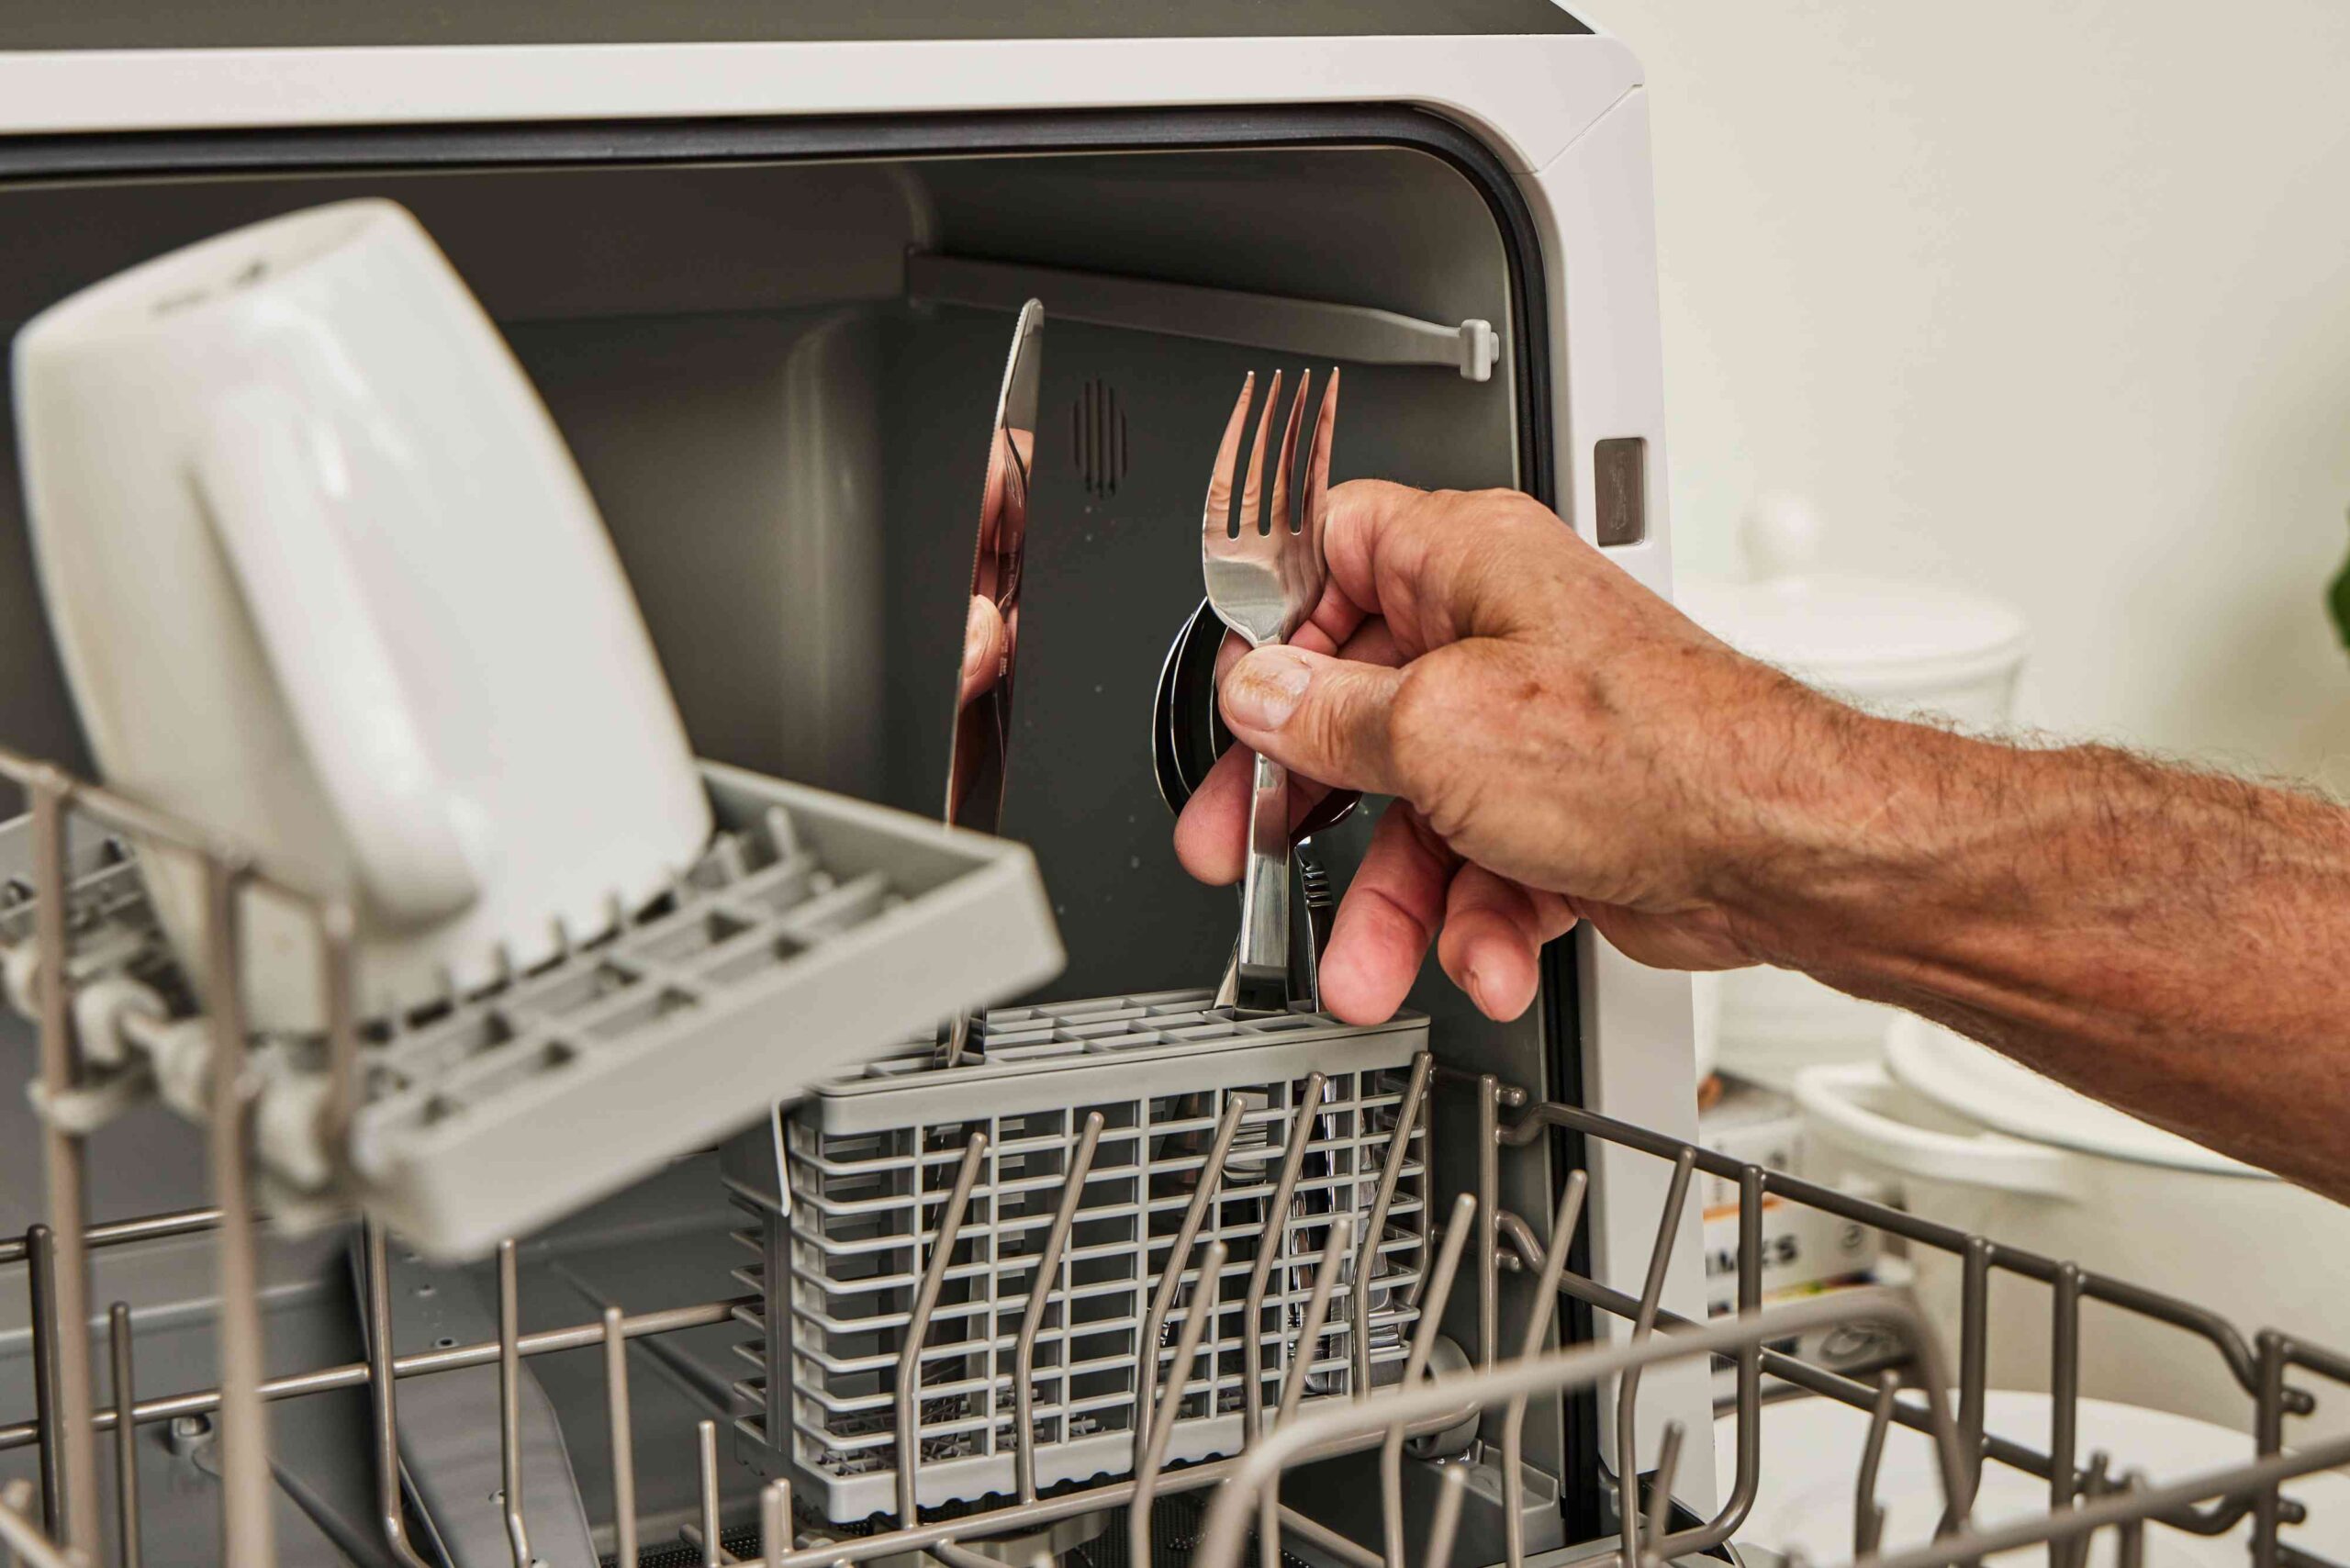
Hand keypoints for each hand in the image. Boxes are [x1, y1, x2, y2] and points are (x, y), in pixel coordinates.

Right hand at [1174, 479, 1826, 1024]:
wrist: (1780, 852)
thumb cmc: (1655, 753)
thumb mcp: (1437, 729)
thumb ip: (1327, 714)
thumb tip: (1256, 693)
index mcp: (1464, 562)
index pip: (1328, 550)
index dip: (1268, 620)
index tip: (1232, 695)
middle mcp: (1493, 634)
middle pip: (1347, 705)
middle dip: (1300, 798)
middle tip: (1242, 843)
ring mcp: (1523, 727)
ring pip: (1408, 812)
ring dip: (1389, 901)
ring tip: (1366, 963)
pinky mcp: (1555, 811)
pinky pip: (1474, 866)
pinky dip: (1473, 921)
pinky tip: (1485, 954)